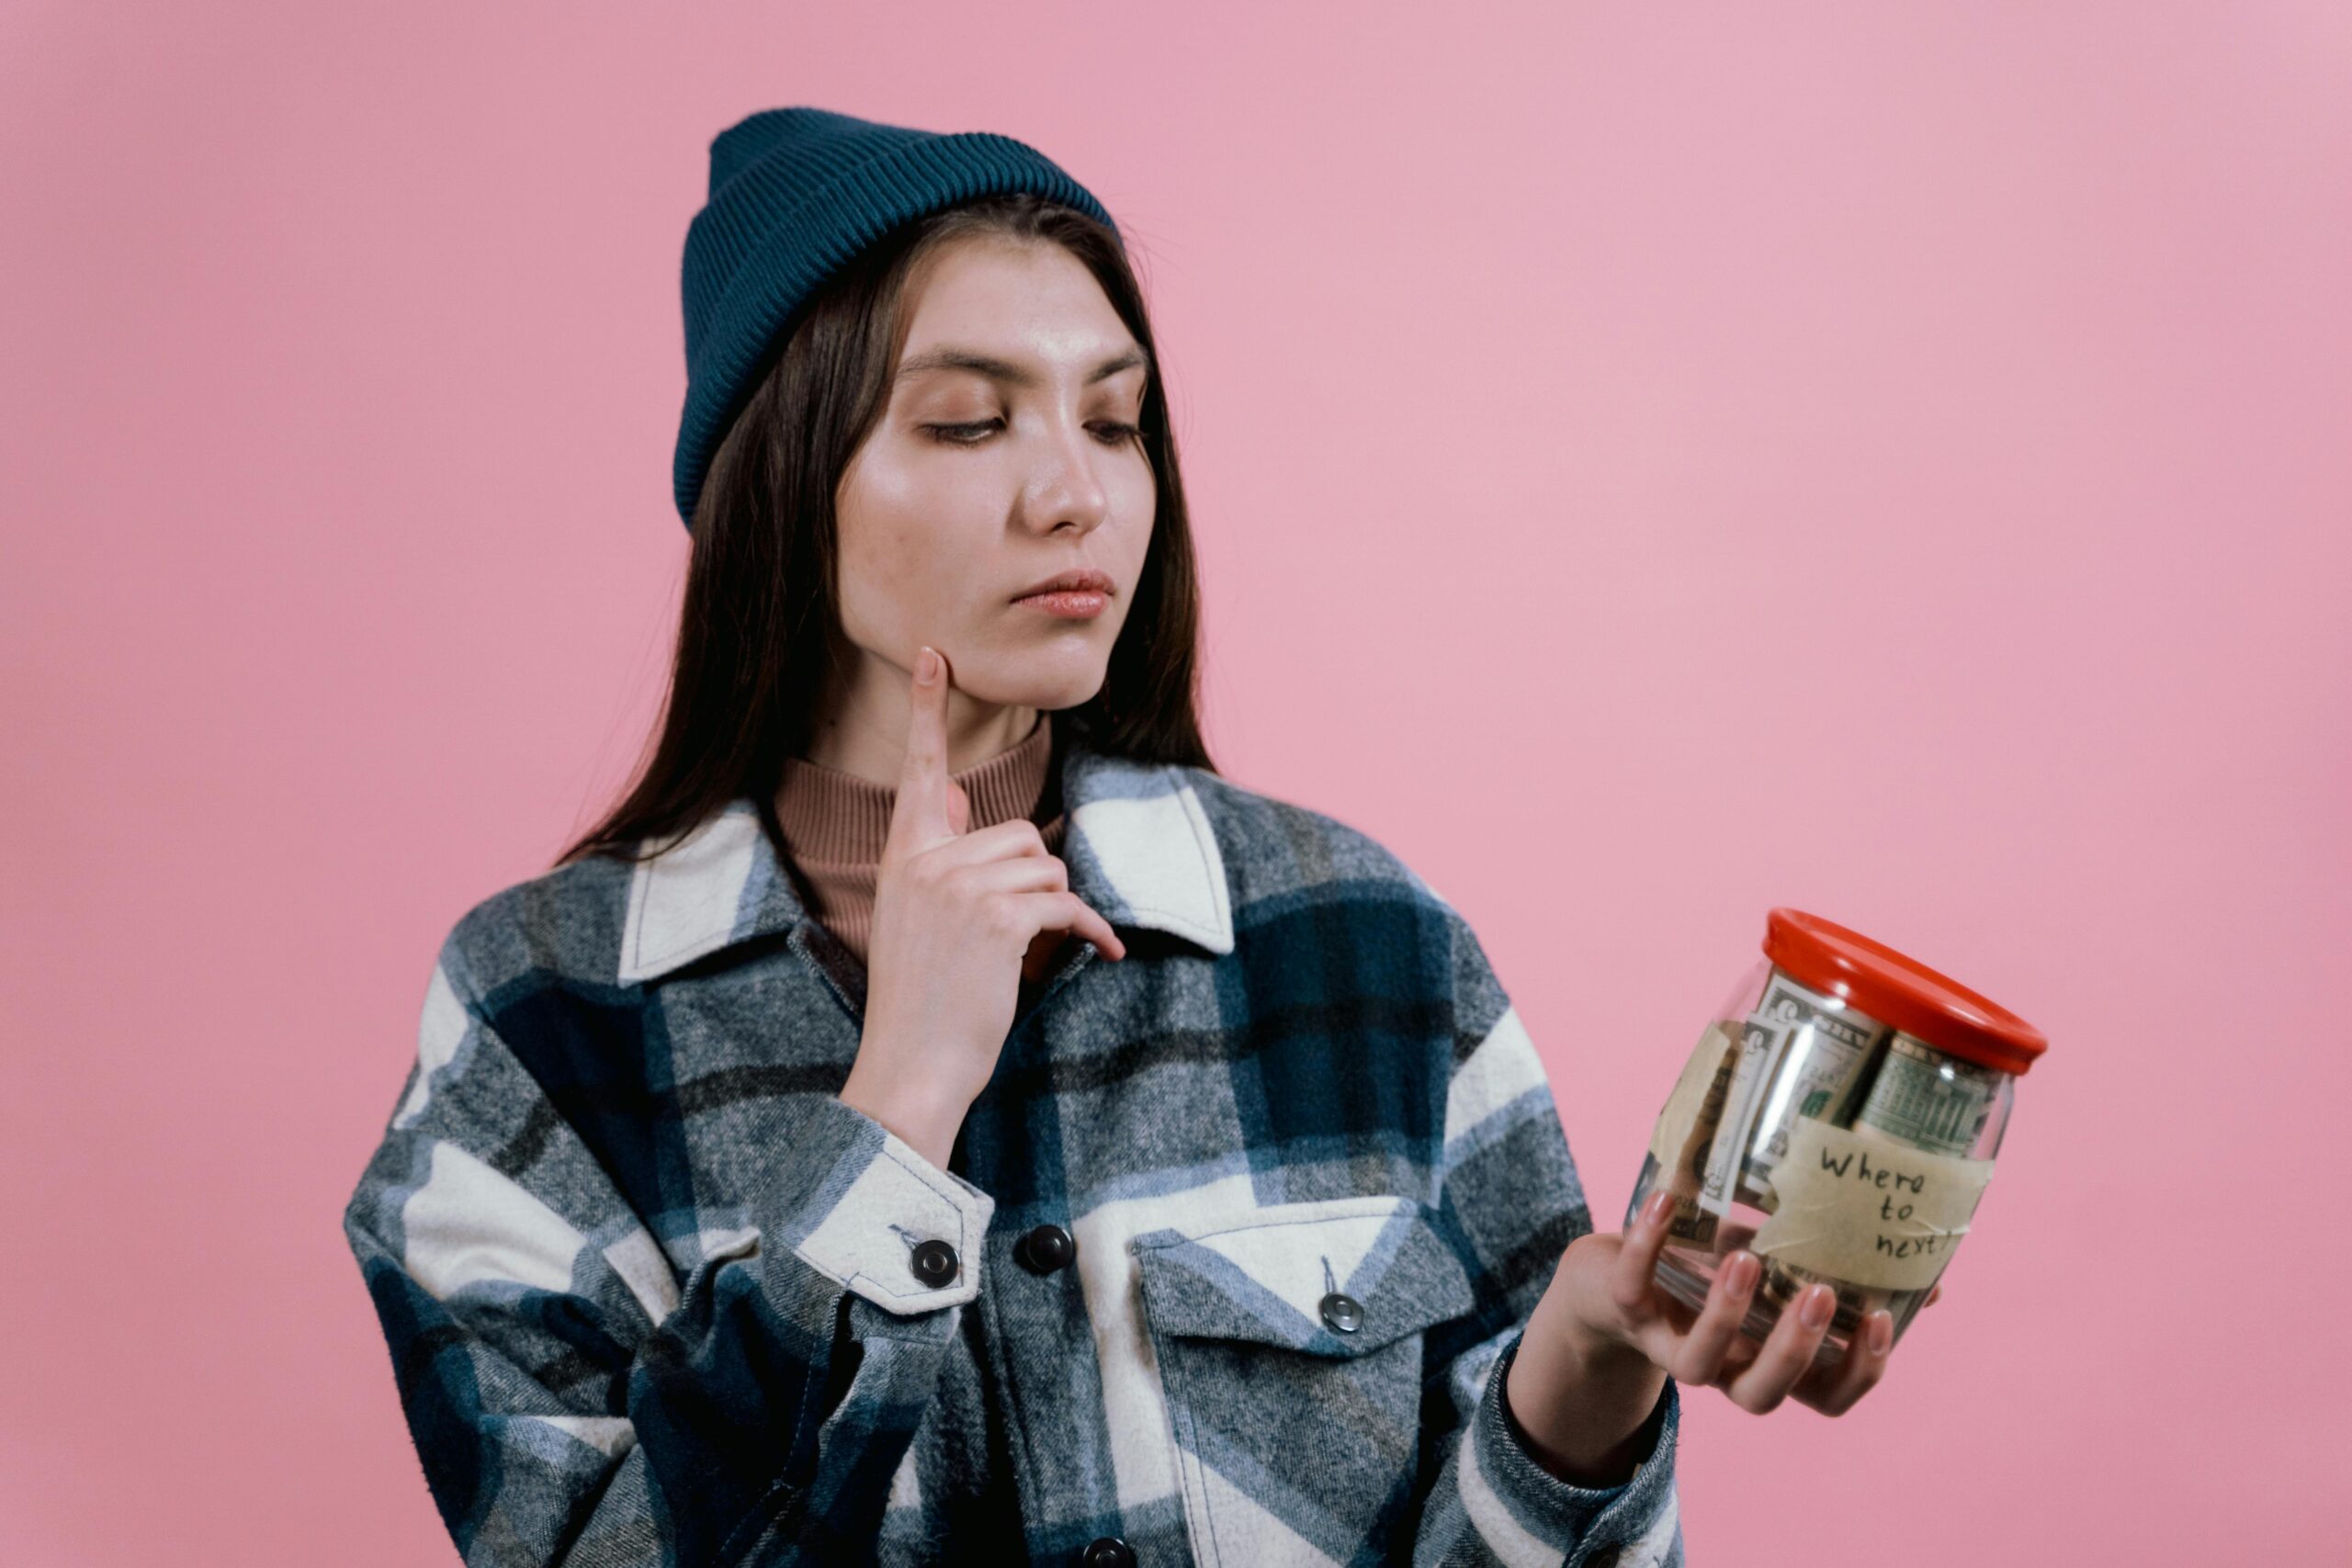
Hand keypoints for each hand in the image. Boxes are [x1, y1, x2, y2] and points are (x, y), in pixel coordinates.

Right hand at [837, 646, 1124, 1166]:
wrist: (912, 1064)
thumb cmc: (921, 1000)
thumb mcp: (917, 918)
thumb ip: (937, 855)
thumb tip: (953, 797)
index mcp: (904, 857)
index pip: (920, 771)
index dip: (928, 710)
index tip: (934, 654)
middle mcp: (927, 862)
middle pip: (1020, 833)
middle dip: (1034, 882)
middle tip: (1013, 934)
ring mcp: (960, 887)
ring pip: (1047, 867)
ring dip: (1054, 912)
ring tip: (1025, 954)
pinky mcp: (998, 917)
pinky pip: (1066, 904)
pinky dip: (1091, 933)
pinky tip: (1100, 955)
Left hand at [1507, 1190, 1933, 1483]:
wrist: (1610, 1275)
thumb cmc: (1709, 1272)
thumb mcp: (1778, 1271)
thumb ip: (1840, 1271)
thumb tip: (1929, 1275)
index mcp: (1769, 1360)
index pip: (1826, 1396)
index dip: (1857, 1371)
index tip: (1882, 1319)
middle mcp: (1723, 1367)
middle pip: (1763, 1394)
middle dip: (1794, 1350)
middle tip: (1817, 1294)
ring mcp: (1669, 1343)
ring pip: (1696, 1363)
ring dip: (1725, 1314)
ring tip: (1746, 1258)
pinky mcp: (1624, 1308)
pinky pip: (1631, 1287)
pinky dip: (1647, 1242)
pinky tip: (1667, 1197)